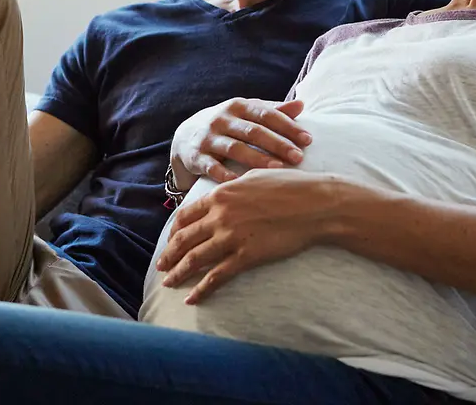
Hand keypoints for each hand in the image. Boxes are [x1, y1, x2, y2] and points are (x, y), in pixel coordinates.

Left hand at [154, 169, 334, 303]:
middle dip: (169, 254)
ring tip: (168, 283)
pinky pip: (217, 276)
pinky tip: (192, 298)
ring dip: (178, 273)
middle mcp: (220, 215)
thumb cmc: (289, 186)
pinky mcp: (247, 256)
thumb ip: (232, 187)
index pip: (186, 215)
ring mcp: (232, 236)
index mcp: (220, 195)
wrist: (314, 204)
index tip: (170, 241)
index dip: (174, 231)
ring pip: (195, 258)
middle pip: (184, 238)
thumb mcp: (254, 178)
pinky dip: (201, 289)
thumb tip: (224, 192)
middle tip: (161, 265)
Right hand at [170, 97, 310, 186]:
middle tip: (298, 157)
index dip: (288, 126)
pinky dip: (226, 176)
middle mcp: (222, 119)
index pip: (267, 114)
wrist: (186, 136)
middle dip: (277, 144)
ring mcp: (208, 137)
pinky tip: (243, 184)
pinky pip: (212, 167)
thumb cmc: (228, 125)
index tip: (308, 140)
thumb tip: (301, 104)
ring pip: (235, 148)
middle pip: (253, 131)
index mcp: (239, 106)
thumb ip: (273, 110)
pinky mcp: (196, 156)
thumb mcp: (247, 113)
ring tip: (277, 169)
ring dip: (257, 159)